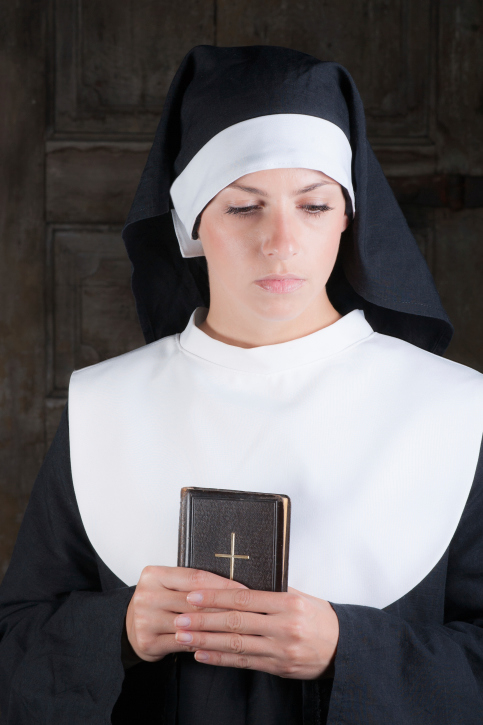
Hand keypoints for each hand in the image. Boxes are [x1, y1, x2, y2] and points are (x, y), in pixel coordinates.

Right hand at [125, 566, 245, 661]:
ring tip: (240, 627)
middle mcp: (146, 595)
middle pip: (194, 601)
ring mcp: (145, 619)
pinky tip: (220, 642)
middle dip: (224, 606)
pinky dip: (204, 642)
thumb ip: (193, 584)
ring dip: (218, 627)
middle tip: (249, 610)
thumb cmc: (158, 602)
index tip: (244, 590)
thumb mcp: (170, 585)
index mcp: (153, 574)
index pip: (195, 577)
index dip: (223, 583)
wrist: (130, 627)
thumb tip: (231, 585)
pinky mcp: (147, 641)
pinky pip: (184, 642)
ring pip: (191, 623)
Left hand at [173, 586, 338, 678]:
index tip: (194, 595)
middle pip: (237, 622)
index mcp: (288, 603)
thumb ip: (271, 591)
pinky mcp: (279, 668)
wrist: (344, 646)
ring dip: (207, 641)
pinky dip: (221, 659)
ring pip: (237, 645)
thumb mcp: (299, 596)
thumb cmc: (318, 617)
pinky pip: (244, 663)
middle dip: (204, 621)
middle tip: (180, 618)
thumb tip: (237, 583)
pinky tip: (202, 655)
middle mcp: (284, 626)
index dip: (217, 597)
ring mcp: (281, 649)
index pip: (245, 598)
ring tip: (184, 637)